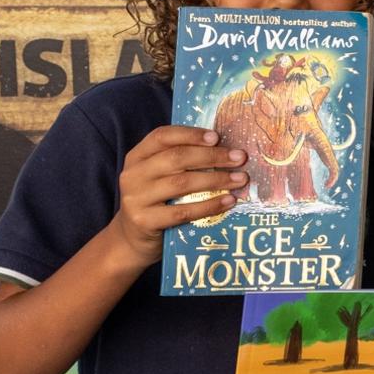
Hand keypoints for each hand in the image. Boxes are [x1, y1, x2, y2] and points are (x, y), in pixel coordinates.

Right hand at [111, 126, 247, 266]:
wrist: (133, 239)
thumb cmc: (156, 200)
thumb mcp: (160, 175)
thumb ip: (181, 160)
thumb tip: (226, 149)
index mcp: (137, 156)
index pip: (162, 136)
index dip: (190, 134)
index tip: (217, 137)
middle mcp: (133, 174)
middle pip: (177, 158)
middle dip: (212, 157)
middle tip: (239, 158)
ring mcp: (136, 199)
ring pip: (182, 183)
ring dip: (216, 179)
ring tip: (240, 179)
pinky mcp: (145, 222)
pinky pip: (183, 211)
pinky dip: (209, 205)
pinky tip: (229, 201)